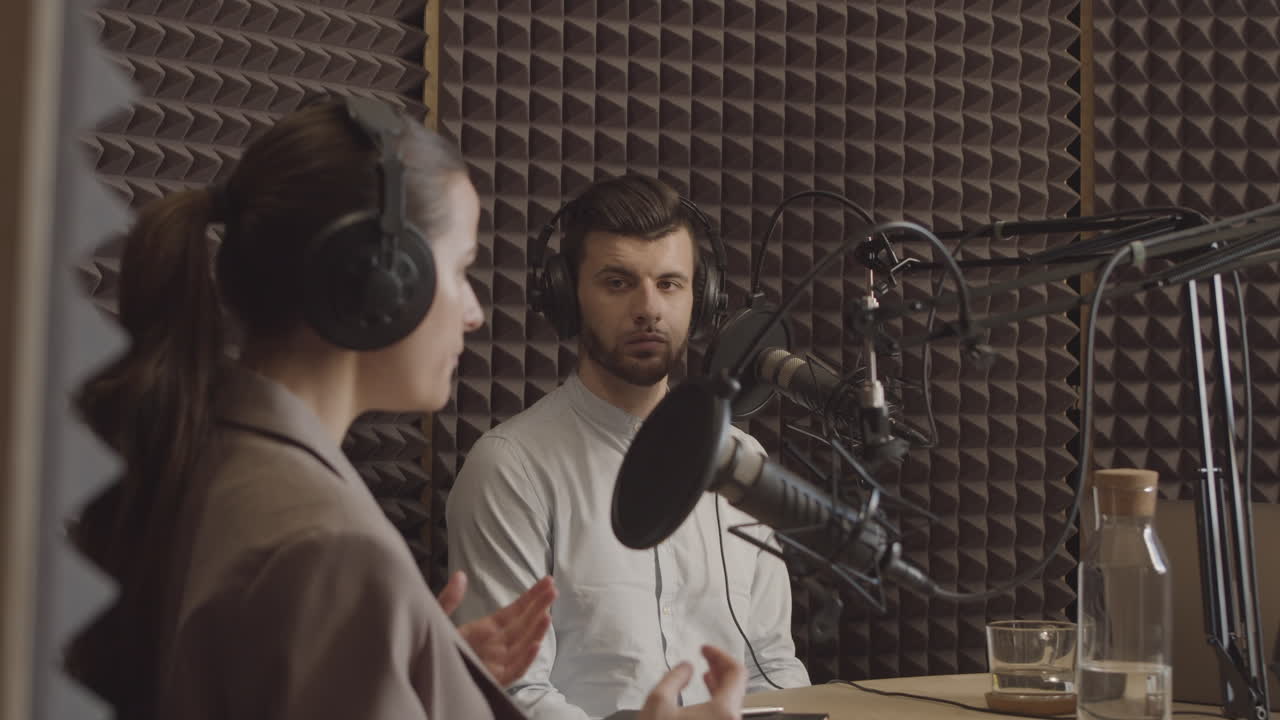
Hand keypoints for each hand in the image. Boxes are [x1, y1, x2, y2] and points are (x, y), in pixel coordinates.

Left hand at [436, 572, 555, 687]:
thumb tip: (460, 575)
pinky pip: (512, 671)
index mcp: (485, 630)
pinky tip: (534, 645)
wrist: (421, 676)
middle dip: (539, 607)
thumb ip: (449, 599)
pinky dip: (524, 660)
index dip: (531, 597)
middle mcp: (495, 645)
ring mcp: (495, 663)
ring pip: (521, 646)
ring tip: (547, 614)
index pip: (514, 611)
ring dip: (536, 631)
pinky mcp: (492, 680)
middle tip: (553, 590)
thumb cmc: (431, 649)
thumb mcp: (437, 619)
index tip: (546, 582)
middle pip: (522, 625)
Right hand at [638, 645, 745, 719]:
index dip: (720, 655)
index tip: (703, 649)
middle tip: (706, 657)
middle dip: (721, 669)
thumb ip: (675, 677)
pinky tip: (705, 700)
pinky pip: (726, 718)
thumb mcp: (657, 702)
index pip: (736, 673)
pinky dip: (718, 703)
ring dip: (720, 686)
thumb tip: (687, 668)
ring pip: (732, 705)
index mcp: (724, 712)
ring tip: (705, 675)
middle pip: (737, 689)